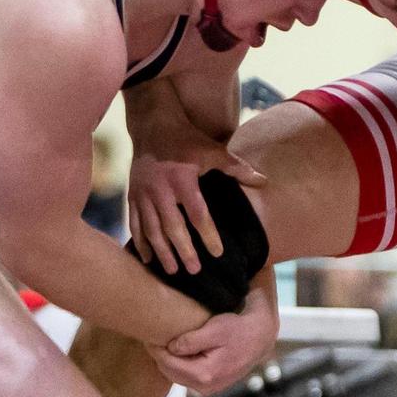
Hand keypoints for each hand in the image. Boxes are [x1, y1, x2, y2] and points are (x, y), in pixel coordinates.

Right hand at [128, 127, 265, 274]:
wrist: (153, 126)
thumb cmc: (187, 140)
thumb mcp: (213, 151)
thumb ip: (237, 168)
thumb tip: (264, 181)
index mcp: (182, 180)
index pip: (197, 214)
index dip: (208, 235)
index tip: (217, 253)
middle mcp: (160, 190)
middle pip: (172, 227)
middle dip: (183, 250)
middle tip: (194, 270)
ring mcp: (143, 194)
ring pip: (151, 229)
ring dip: (162, 251)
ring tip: (172, 271)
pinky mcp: (132, 196)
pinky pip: (135, 223)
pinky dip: (140, 242)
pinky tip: (147, 259)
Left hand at [148, 286, 278, 394]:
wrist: (259, 338)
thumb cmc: (238, 330)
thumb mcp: (215, 329)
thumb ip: (191, 341)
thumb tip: (170, 348)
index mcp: (204, 374)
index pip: (167, 364)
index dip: (155, 349)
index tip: (147, 335)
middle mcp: (204, 387)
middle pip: (169, 373)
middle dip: (158, 356)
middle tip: (150, 337)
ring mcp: (207, 389)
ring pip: (176, 376)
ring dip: (167, 361)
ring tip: (160, 342)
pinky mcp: (209, 385)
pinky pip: (185, 376)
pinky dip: (177, 365)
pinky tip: (175, 351)